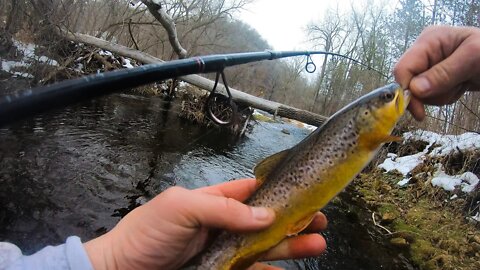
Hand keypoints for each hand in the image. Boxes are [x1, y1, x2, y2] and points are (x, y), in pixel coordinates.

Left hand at [84, 178, 327, 269]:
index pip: (251, 191)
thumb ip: (222, 207)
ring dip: (290, 245)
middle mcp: (222, 225)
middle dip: (292, 219)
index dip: (276, 190)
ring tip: (316, 245)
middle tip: (320, 221)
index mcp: (213, 201)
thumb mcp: (181, 207)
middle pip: (265, 220)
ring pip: (264, 246)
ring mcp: (223, 250)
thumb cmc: (146, 232)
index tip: (302, 190)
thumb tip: (263, 215)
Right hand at [394, 25, 479, 120]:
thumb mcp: (471, 59)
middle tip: (452, 91)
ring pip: (419, 92)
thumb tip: (415, 90)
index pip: (403, 68)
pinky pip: (430, 95)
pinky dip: (445, 96)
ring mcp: (430, 66)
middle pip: (409, 82)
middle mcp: (424, 52)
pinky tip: (459, 86)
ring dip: (440, 95)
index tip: (418, 110)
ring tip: (461, 84)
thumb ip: (443, 74)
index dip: (405, 89)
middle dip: (428, 93)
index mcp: (428, 41)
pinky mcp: (436, 77)